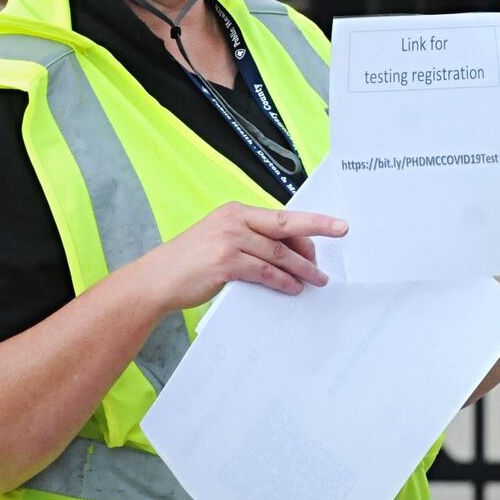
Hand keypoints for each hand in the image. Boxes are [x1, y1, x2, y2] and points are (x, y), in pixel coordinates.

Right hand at [130, 202, 345, 313]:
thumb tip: (287, 255)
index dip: (310, 222)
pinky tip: (294, 288)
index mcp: (236, 212)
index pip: (281, 216)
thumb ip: (250, 242)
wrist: (157, 280)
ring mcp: (230, 240)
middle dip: (318, 229)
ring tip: (318, 278)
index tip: (335, 224)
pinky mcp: (226, 262)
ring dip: (302, 267)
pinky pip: (265, 272)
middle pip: (285, 226)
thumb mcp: (220, 240)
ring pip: (278, 253)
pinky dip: (283, 281)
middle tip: (342, 233)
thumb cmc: (190, 263)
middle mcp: (235, 220)